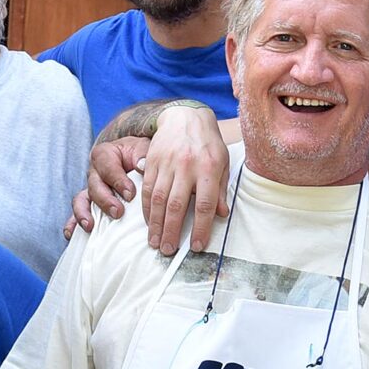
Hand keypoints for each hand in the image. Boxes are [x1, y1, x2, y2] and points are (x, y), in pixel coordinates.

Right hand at [70, 138, 148, 239]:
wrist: (134, 159)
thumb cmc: (138, 155)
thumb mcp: (142, 149)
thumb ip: (143, 155)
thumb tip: (142, 166)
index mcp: (104, 155)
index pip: (107, 167)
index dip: (118, 181)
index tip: (130, 194)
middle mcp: (94, 172)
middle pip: (94, 186)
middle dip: (105, 200)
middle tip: (118, 212)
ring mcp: (90, 189)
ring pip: (81, 200)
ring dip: (83, 213)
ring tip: (90, 226)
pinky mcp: (89, 204)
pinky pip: (77, 213)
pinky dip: (72, 224)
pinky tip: (71, 234)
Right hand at [136, 105, 231, 254]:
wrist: (186, 117)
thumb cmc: (208, 144)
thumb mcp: (222, 164)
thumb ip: (221, 190)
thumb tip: (221, 216)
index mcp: (209, 168)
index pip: (205, 204)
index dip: (201, 228)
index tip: (196, 247)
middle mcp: (187, 166)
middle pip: (178, 205)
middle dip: (172, 230)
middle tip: (167, 251)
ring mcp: (167, 163)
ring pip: (159, 198)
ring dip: (155, 224)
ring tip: (155, 242)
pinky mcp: (152, 161)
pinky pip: (147, 188)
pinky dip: (146, 208)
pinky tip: (148, 222)